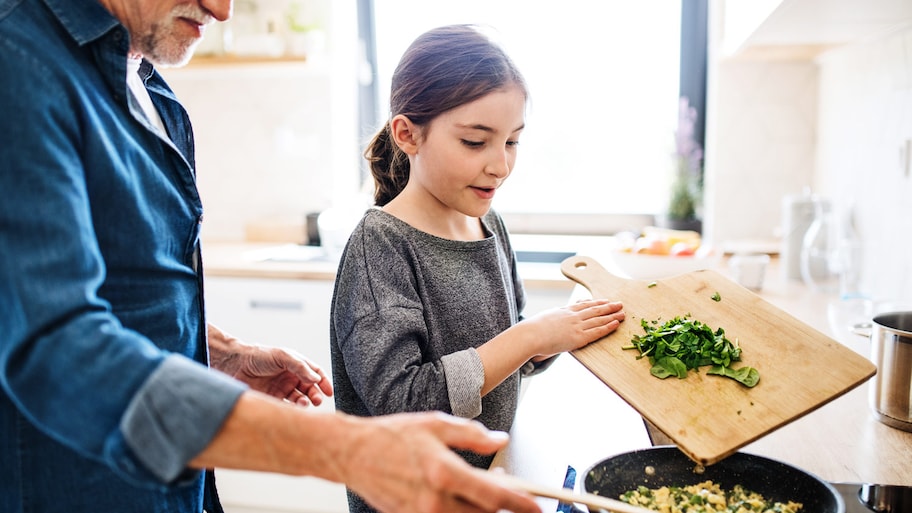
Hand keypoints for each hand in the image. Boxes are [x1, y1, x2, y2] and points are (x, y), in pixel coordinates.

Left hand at [207, 324, 332, 405]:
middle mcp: (290, 378)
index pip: (315, 373)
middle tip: (317, 400)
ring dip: (304, 403)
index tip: (329, 392)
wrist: (235, 365)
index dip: (323, 382)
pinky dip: (291, 410)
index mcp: (296, 365)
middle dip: (315, 395)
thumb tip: (316, 379)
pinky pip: (285, 407)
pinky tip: (292, 409)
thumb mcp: (283, 356)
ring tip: (303, 404)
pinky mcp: (271, 399)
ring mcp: (281, 389)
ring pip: (299, 399)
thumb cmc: (259, 356)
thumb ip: (300, 367)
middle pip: (309, 388)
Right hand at [338, 412, 540, 512]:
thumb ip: (472, 434)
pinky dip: (462, 512)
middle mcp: (435, 500)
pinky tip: (464, 497)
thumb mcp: (436, 424)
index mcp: (444, 473)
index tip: (536, 507)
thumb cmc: (389, 436)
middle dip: (505, 507)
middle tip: (516, 494)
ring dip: (483, 510)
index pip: (494, 496)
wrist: (352, 454)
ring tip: (488, 492)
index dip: (521, 504)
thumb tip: (499, 440)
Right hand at [522, 299, 623, 359]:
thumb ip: (553, 317)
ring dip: (612, 315)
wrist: (531, 335)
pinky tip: (617, 324)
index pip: (583, 305)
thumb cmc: (532, 330)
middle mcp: (573, 316)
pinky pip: (597, 331)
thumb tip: (553, 317)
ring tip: (623, 313)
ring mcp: (577, 326)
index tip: (604, 300)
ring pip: (599, 319)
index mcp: (564, 311)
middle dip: (608, 306)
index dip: (596, 302)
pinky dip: (608, 327)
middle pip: (594, 309)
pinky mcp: (579, 337)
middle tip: (619, 304)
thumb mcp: (545, 318)